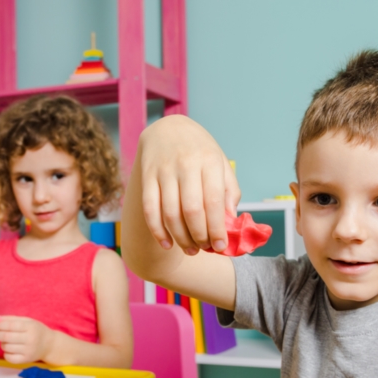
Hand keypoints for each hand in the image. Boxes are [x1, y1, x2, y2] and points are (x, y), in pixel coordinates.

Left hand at [0, 316, 56, 363]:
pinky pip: (9, 358)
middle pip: (6, 337)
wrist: (49, 345)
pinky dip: (6, 353)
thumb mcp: (27, 321)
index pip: (10, 326)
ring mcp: (28, 351)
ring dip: (2, 343)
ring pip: (6, 347)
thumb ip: (11, 319)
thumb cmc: (36, 330)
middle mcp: (30, 339)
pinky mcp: (26, 360)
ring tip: (6, 341)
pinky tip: (10, 349)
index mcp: (30, 327)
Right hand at [139, 115, 240, 254]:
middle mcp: (186, 164)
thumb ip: (230, 190)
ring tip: (190, 249)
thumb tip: (230, 220)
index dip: (217, 228)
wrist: (168, 128)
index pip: (214, 201)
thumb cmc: (200, 151)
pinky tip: (166, 243)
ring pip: (170, 213)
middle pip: (192, 210)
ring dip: (180, 238)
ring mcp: (164, 170)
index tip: (220, 246)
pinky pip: (150, 209)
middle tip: (204, 248)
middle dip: (199, 236)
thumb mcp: (221, 163)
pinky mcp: (147, 177)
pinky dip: (157, 231)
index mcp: (209, 161)